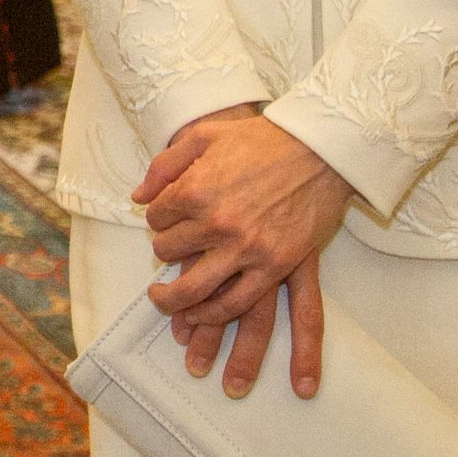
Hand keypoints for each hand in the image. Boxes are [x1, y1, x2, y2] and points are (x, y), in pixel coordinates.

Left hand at [133, 106, 354, 397]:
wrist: (318, 148)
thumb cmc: (262, 138)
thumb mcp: (205, 135)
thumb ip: (165, 164)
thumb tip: (139, 196)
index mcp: (195, 189)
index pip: (157, 218)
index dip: (157, 220)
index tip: (165, 220)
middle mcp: (217, 223)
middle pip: (170, 255)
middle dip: (162, 261)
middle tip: (159, 275)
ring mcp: (247, 249)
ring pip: (197, 290)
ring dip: (177, 305)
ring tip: (168, 310)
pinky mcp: (275, 266)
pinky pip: (238, 303)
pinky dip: (215, 317)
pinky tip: (202, 321)